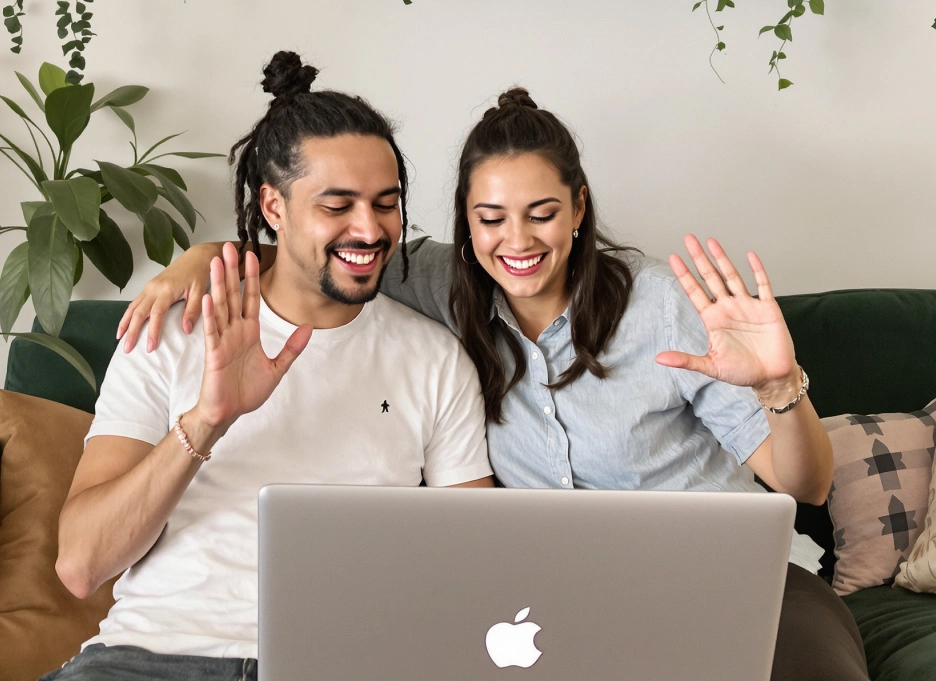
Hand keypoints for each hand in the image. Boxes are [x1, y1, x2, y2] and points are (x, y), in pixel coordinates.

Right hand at [116, 243, 217, 353]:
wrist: (195, 258)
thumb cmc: (199, 275)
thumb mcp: (200, 293)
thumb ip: (193, 311)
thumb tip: (186, 330)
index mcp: (166, 290)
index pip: (156, 314)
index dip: (152, 332)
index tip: (150, 347)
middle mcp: (154, 288)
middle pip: (138, 312)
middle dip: (131, 332)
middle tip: (127, 349)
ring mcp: (149, 287)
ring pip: (132, 307)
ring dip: (125, 323)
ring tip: (120, 339)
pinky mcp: (149, 287)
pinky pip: (135, 302)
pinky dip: (128, 314)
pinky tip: (125, 324)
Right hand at [193, 242, 312, 429]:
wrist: (229, 412)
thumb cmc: (247, 391)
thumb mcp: (277, 367)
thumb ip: (292, 348)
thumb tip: (309, 327)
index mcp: (249, 332)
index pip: (251, 298)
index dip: (251, 277)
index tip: (252, 255)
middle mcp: (234, 331)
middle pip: (233, 295)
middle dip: (232, 271)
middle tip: (228, 246)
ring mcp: (222, 340)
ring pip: (221, 307)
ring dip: (218, 284)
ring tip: (216, 262)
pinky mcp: (213, 353)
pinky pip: (212, 330)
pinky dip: (211, 314)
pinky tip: (210, 297)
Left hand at [655, 235, 799, 402]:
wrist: (771, 377)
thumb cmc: (741, 372)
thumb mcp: (711, 366)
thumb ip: (686, 360)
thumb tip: (659, 359)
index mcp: (713, 319)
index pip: (695, 292)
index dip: (684, 275)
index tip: (673, 257)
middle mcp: (728, 308)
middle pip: (711, 278)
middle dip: (699, 259)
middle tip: (688, 239)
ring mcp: (748, 306)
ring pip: (732, 277)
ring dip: (722, 259)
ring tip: (711, 242)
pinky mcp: (768, 309)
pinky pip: (763, 286)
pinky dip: (757, 271)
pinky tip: (750, 256)